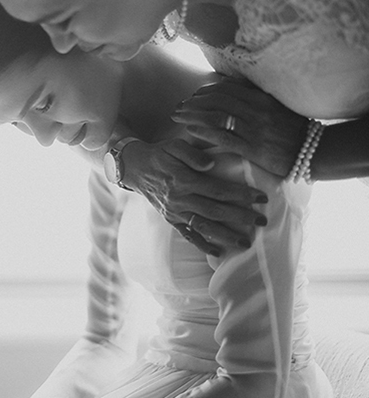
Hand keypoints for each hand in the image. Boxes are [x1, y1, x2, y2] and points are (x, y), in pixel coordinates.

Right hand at [121, 138, 267, 256]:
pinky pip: (188, 235)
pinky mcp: (171, 219)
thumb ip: (192, 154)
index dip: (241, 195)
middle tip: (263, 221)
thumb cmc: (161, 153)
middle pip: (215, 211)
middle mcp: (180, 199)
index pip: (218, 190)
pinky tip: (218, 252)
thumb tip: (211, 164)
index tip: (261, 197)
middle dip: (241, 217)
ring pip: (204, 226)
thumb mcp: (175, 145)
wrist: (135, 168)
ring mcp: (175, 212)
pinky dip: (202, 245)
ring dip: (226, 236)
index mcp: (184, 179)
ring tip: (246, 242)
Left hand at [172, 78, 307, 177]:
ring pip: (215, 115)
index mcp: (260, 97)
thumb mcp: (276, 107)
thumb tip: (232, 90)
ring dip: (192, 114)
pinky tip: (190, 130)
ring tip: (178, 116)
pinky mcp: (252, 147)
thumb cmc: (293, 131)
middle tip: (179, 107)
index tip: (192, 96)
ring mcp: (253, 128)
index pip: (225, 88)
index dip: (205, 91)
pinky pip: (222, 136)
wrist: (313, 151)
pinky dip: (203, 131)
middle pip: (216, 99)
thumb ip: (255, 98)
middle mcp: (255, 109)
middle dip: (193, 102)